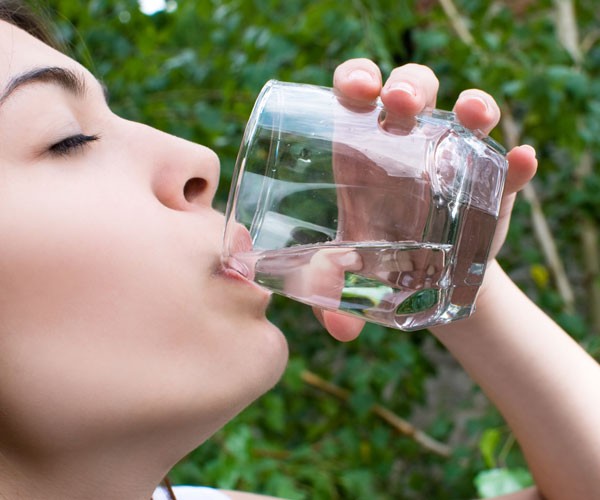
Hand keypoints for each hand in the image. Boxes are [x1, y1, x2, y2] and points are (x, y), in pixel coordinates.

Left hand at [314, 58, 537, 340]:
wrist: (423, 281)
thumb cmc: (374, 259)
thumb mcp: (347, 271)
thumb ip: (330, 295)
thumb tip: (339, 331)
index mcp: (361, 148)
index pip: (356, 92)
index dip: (356, 78)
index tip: (357, 92)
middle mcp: (407, 141)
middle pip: (411, 89)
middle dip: (408, 85)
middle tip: (400, 106)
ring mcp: (452, 158)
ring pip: (465, 112)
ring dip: (471, 105)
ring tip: (472, 115)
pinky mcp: (488, 186)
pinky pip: (506, 166)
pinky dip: (515, 163)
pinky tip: (519, 163)